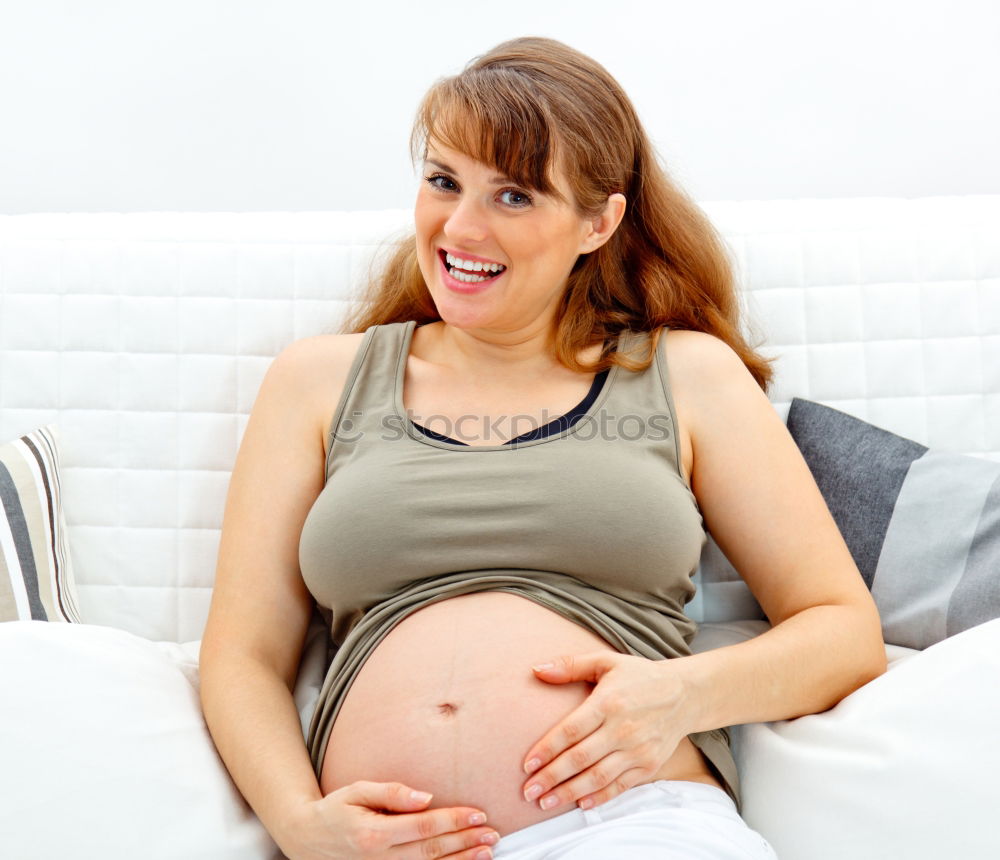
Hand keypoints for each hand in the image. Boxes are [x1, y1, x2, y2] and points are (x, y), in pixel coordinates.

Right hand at [280, 780, 498, 859]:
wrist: (307, 840)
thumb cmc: (334, 810)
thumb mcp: (357, 791)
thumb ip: (392, 792)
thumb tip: (425, 796)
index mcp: (373, 833)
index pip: (423, 826)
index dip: (453, 820)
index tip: (477, 814)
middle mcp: (380, 858)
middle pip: (431, 851)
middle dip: (465, 842)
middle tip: (492, 833)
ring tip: (487, 851)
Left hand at [520, 652, 690, 812]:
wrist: (685, 694)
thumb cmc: (639, 676)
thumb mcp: (606, 661)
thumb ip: (570, 665)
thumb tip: (536, 670)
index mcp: (608, 702)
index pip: (571, 730)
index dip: (547, 749)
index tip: (527, 764)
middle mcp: (623, 728)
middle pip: (580, 758)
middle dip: (551, 777)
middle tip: (528, 791)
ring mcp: (638, 750)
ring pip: (598, 777)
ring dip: (570, 792)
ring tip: (546, 802)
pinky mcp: (650, 765)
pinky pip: (620, 786)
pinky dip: (600, 797)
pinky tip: (580, 803)